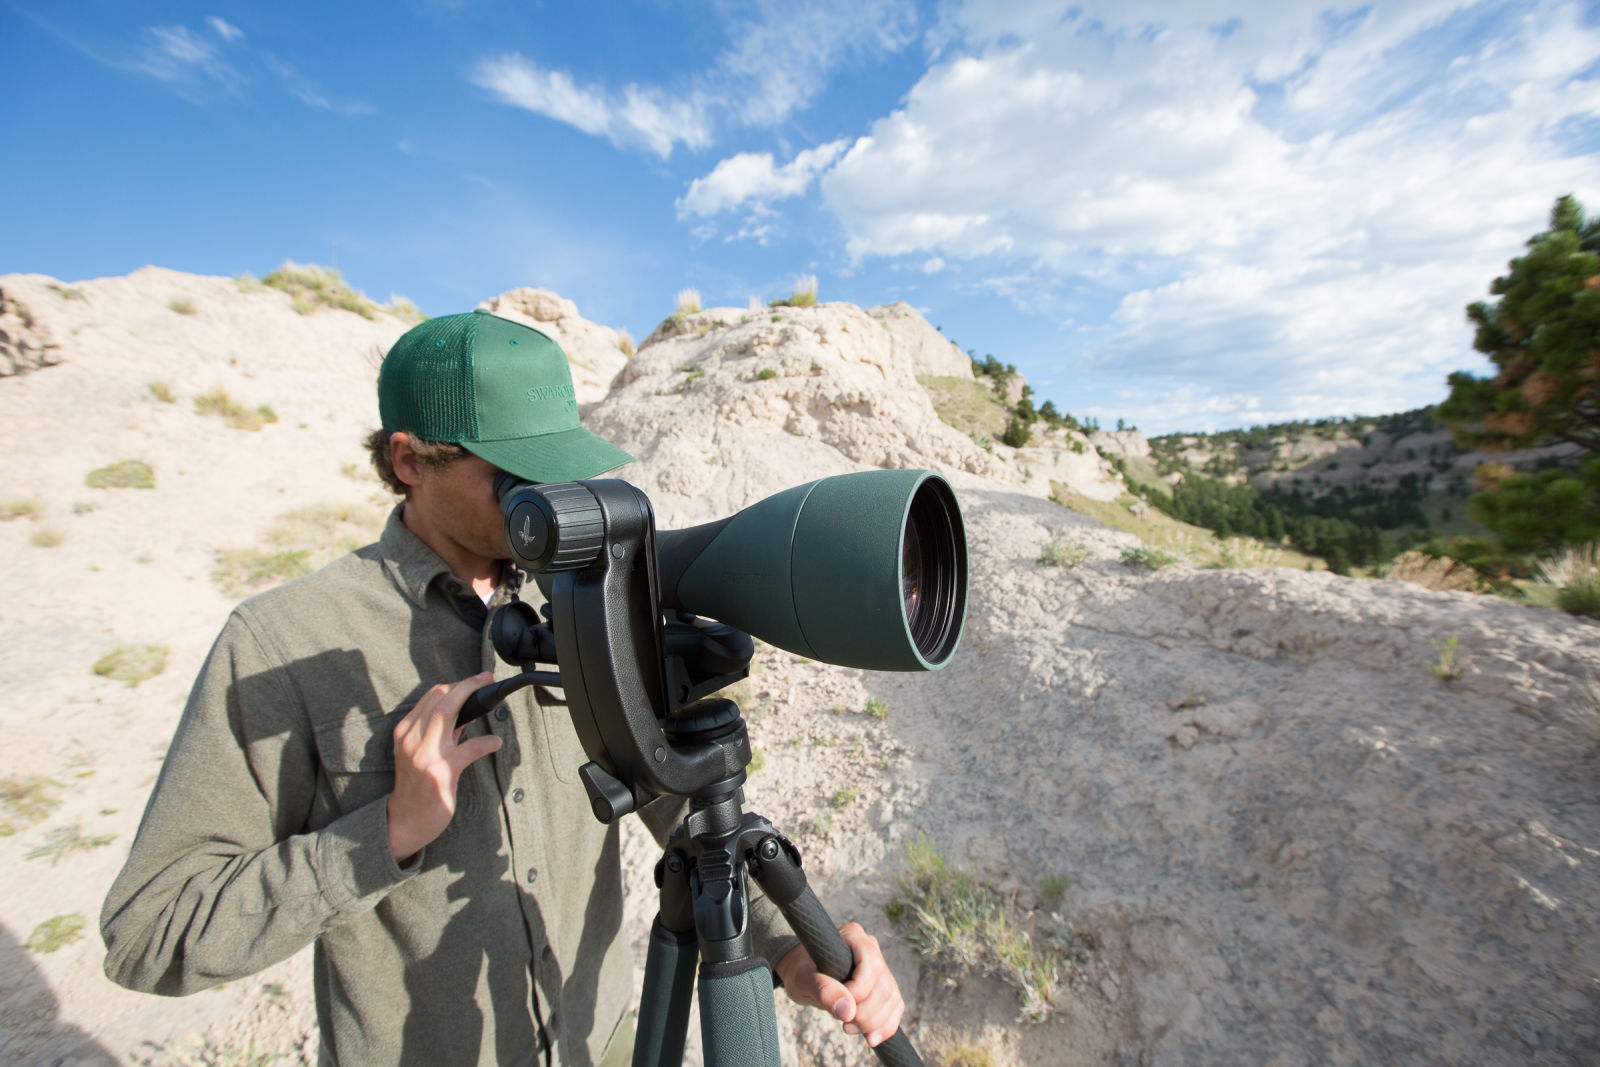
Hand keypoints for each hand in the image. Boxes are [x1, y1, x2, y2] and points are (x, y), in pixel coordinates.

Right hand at [386, 672, 503, 861]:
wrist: (403, 822)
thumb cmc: (416, 787)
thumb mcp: (420, 753)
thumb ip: (439, 733)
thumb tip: (465, 712)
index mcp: (405, 732)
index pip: (430, 697)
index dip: (455, 684)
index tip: (474, 680)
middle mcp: (411, 740)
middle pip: (440, 699)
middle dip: (466, 684)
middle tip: (486, 678)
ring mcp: (424, 756)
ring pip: (448, 714)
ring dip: (473, 700)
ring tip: (492, 701)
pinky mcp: (439, 774)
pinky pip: (468, 749)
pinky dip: (486, 742)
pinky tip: (496, 742)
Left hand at [774, 922, 904, 1047]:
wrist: (803, 975)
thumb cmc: (800, 971)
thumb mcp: (802, 979)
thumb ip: (823, 990)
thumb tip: (847, 1011)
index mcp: (854, 937)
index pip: (871, 967)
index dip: (857, 993)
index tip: (836, 1005)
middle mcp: (871, 949)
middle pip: (885, 988)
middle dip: (865, 1014)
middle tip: (844, 1024)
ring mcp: (880, 967)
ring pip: (892, 999)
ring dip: (874, 1023)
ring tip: (849, 1027)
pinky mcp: (884, 986)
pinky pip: (895, 1007)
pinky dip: (885, 1026)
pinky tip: (871, 1038)